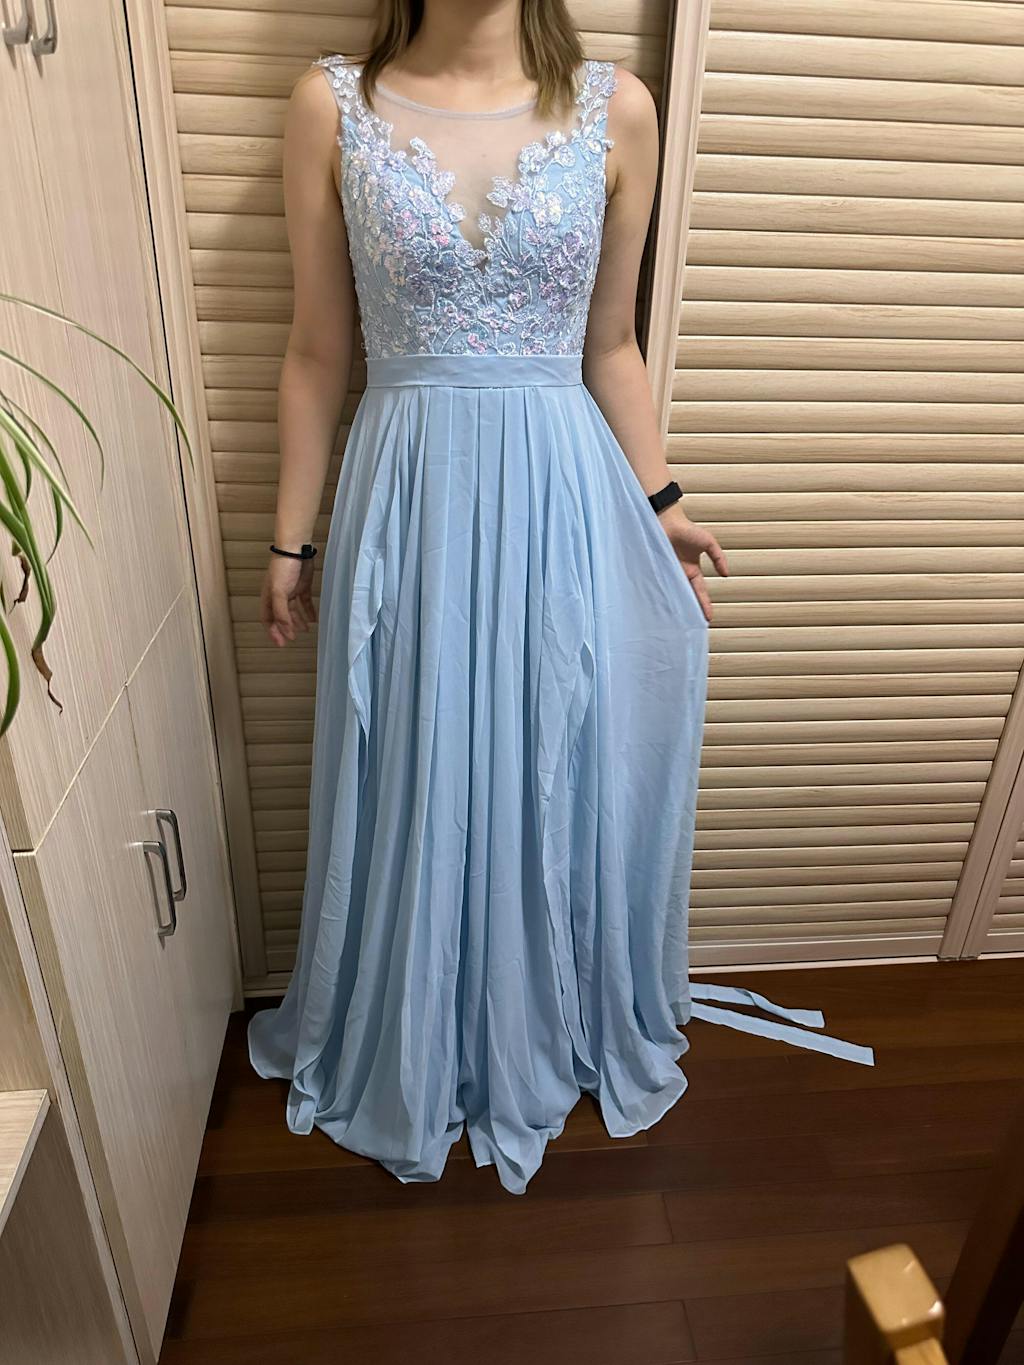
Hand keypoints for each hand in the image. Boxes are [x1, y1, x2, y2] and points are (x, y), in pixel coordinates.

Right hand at [261, 553, 316, 646]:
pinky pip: (304, 602)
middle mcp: (278, 596)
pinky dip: (308, 611)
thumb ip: (281, 613)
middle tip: (292, 640)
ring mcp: (290, 590)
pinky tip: (314, 619)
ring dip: (297, 621)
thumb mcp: (278, 592)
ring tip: (305, 631)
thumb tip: (286, 630)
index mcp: (269, 597)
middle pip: (280, 617)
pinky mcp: (302, 586)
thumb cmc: (283, 569)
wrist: (295, 549)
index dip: (273, 631)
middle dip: (285, 629)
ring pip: (293, 611)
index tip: (282, 643)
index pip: (268, 619)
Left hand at [655, 503, 727, 622]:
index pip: (700, 592)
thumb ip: (718, 558)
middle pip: (685, 597)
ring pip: (671, 594)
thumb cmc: (687, 529)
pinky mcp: (656, 571)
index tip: (708, 618)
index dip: (704, 604)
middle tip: (690, 627)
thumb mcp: (709, 543)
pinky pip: (658, 586)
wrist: (665, 520)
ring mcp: (667, 573)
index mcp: (692, 570)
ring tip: (674, 623)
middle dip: (689, 610)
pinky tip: (659, 608)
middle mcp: (679, 574)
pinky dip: (658, 596)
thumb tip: (726, 574)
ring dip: (673, 607)